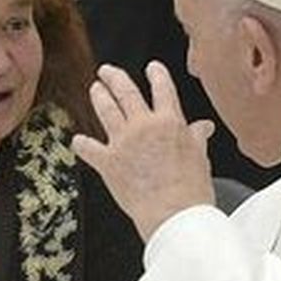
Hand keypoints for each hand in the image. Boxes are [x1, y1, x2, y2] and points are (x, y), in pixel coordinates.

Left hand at [72, 62, 216, 240]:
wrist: (173, 213)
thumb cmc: (191, 189)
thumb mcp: (200, 157)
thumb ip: (197, 137)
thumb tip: (204, 126)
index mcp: (170, 121)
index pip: (163, 89)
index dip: (157, 75)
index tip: (151, 67)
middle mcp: (144, 126)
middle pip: (126, 92)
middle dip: (114, 77)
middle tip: (106, 70)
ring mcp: (123, 142)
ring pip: (106, 110)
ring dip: (99, 97)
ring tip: (95, 88)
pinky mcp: (108, 162)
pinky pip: (89, 149)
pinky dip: (82, 144)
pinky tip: (76, 139)